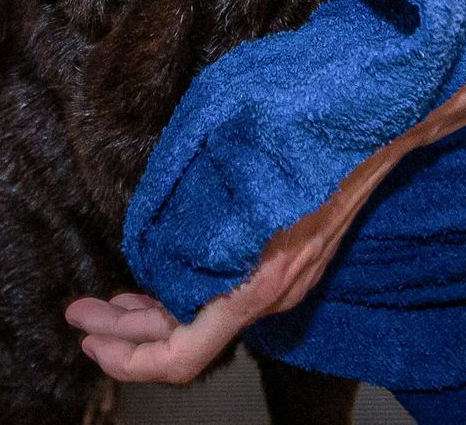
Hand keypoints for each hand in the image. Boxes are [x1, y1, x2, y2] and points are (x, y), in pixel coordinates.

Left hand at [64, 128, 425, 383]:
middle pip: (189, 343)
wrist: (385, 108)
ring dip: (156, 315)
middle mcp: (274, 292)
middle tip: (80, 311)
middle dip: (126, 334)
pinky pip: (230, 294)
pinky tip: (161, 272)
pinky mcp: (295, 257)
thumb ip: (180, 195)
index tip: (85, 331)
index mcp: (256, 279)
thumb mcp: (222, 144)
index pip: (182, 355)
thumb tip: (144, 236)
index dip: (126, 357)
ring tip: (111, 302)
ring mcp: (289, 277)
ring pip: (209, 318)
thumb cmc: (304, 118)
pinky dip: (188, 293)